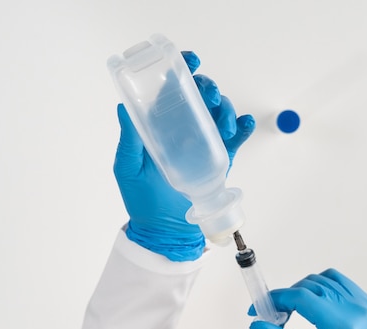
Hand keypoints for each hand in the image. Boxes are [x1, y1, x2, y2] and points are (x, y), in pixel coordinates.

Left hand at [113, 51, 254, 261]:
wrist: (166, 229)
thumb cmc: (142, 198)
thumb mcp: (129, 166)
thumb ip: (129, 139)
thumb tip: (123, 107)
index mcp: (160, 123)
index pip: (172, 89)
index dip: (182, 69)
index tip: (191, 60)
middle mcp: (183, 128)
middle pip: (201, 94)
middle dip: (210, 87)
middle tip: (210, 97)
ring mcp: (203, 142)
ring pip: (220, 112)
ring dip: (226, 109)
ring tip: (224, 124)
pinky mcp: (220, 158)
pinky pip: (236, 137)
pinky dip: (242, 127)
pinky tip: (243, 124)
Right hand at [249, 269, 366, 328]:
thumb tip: (257, 324)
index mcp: (343, 327)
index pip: (302, 297)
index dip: (276, 298)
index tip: (258, 308)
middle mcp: (356, 310)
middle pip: (310, 285)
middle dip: (286, 296)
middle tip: (273, 315)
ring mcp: (363, 304)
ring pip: (322, 278)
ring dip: (301, 289)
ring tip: (291, 311)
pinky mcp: (365, 302)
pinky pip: (337, 280)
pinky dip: (320, 285)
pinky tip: (311, 302)